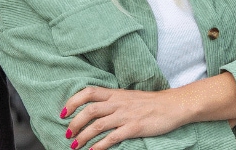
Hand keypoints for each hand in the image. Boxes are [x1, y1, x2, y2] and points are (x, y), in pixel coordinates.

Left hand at [61, 86, 182, 149]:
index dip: (73, 101)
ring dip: (83, 136)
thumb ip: (112, 100)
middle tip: (67, 134)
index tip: (63, 112)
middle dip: (74, 123)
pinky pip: (112, 137)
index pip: (88, 92)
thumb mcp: (127, 96)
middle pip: (89, 110)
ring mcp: (125, 115)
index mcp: (114, 93)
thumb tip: (95, 108)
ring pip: (97, 125)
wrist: (172, 105)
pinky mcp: (134, 128)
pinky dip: (100, 145)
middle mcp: (117, 102)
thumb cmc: (150, 102)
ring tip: (75, 145)